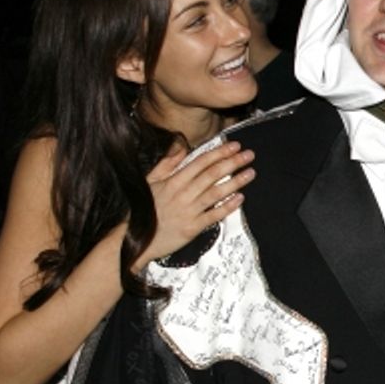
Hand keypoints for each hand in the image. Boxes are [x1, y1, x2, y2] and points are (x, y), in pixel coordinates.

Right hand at [138, 140, 254, 267]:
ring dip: (235, 182)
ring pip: (216, 192)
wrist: (133, 238)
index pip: (201, 162)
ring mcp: (189, 211)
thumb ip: (166, 164)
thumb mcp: (150, 182)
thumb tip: (180, 146)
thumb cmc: (142, 208)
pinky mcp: (192, 228)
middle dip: (232, 162)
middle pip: (212, 174)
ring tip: (251, 173)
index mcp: (173, 181)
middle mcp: (183, 193)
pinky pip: (213, 215)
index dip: (219, 153)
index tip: (234, 145)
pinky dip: (227, 207)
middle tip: (249, 155)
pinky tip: (240, 198)